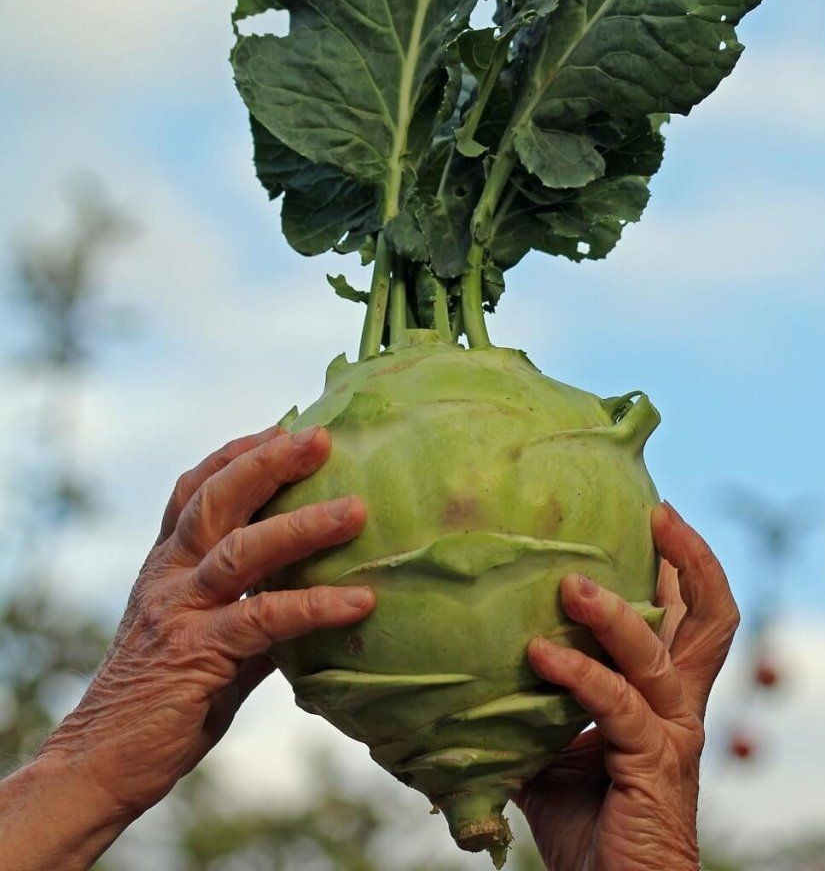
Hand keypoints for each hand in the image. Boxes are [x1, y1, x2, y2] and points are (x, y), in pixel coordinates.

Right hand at [39, 424, 373, 822]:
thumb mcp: (209, 635)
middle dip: (268, 461)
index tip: (285, 424)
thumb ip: (254, 605)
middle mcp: (169, 575)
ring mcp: (178, 611)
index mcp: (168, 563)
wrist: (102, 762)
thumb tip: (319, 591)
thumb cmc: (167, 695)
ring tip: (357, 510)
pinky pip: (263, 618)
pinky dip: (315, 605)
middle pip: (215, 498)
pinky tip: (360, 601)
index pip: (195, 488)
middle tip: (321, 436)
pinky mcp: (195, 653)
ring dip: (303, 525)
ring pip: (241, 549)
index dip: (237, 452)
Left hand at [518, 503, 739, 870]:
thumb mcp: (553, 747)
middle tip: (658, 512)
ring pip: (656, 652)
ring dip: (612, 612)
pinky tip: (538, 655)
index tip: (652, 511)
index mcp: (664, 693)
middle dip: (694, 558)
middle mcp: (680, 704)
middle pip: (714, 618)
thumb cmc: (586, 822)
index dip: (682, 561)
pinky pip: (616, 705)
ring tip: (569, 583)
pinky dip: (578, 674)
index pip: (689, 615)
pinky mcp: (654, 764)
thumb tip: (475, 663)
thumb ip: (533, 702)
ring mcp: (673, 733)